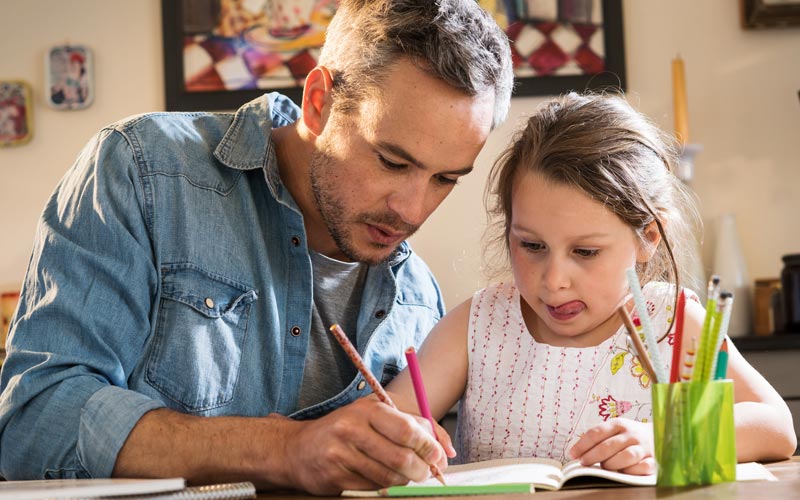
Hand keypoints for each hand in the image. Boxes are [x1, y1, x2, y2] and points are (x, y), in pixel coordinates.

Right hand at [279, 397, 447, 494]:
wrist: (298, 448)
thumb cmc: (346, 429)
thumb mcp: (377, 415)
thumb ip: (414, 425)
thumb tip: (447, 450)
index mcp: (368, 409)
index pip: (408, 429)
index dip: (430, 446)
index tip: (439, 456)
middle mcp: (352, 429)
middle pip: (401, 457)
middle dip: (421, 469)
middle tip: (427, 473)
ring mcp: (341, 454)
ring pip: (389, 477)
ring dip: (404, 480)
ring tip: (404, 475)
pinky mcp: (335, 477)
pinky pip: (372, 488)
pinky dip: (384, 488)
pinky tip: (380, 478)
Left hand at [568, 419, 654, 474]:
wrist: (660, 435)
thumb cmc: (629, 436)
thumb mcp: (615, 430)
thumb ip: (599, 438)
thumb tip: (577, 453)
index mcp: (618, 424)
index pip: (596, 433)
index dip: (582, 444)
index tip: (572, 454)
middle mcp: (631, 434)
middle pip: (608, 446)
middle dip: (592, 456)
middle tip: (583, 463)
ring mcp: (644, 447)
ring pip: (625, 456)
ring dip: (611, 463)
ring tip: (604, 467)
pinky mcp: (654, 460)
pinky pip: (642, 467)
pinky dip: (631, 470)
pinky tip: (623, 471)